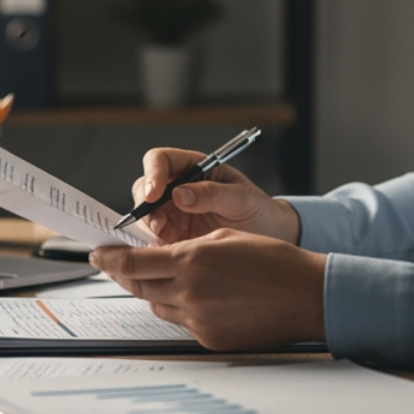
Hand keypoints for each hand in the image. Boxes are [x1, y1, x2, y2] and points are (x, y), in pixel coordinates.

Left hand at [91, 230, 326, 350]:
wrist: (306, 296)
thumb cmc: (273, 262)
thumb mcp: (224, 238)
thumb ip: (187, 247)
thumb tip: (163, 255)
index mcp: (190, 262)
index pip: (133, 262)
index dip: (109, 258)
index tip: (97, 253)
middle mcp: (189, 293)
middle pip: (138, 286)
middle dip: (124, 274)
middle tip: (115, 265)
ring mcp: (198, 320)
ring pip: (158, 305)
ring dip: (155, 290)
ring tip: (169, 278)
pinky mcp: (210, 339)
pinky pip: (183, 322)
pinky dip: (182, 308)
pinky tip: (201, 297)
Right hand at [129, 147, 300, 243]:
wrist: (269, 237)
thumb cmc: (258, 210)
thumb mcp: (241, 199)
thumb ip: (212, 194)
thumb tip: (179, 194)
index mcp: (194, 168)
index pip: (160, 160)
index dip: (152, 173)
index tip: (154, 193)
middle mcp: (177, 187)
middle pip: (144, 188)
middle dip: (146, 206)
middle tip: (159, 225)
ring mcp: (172, 213)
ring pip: (144, 216)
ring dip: (149, 229)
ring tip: (168, 242)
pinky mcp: (172, 236)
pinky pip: (152, 239)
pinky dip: (154, 246)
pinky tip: (169, 253)